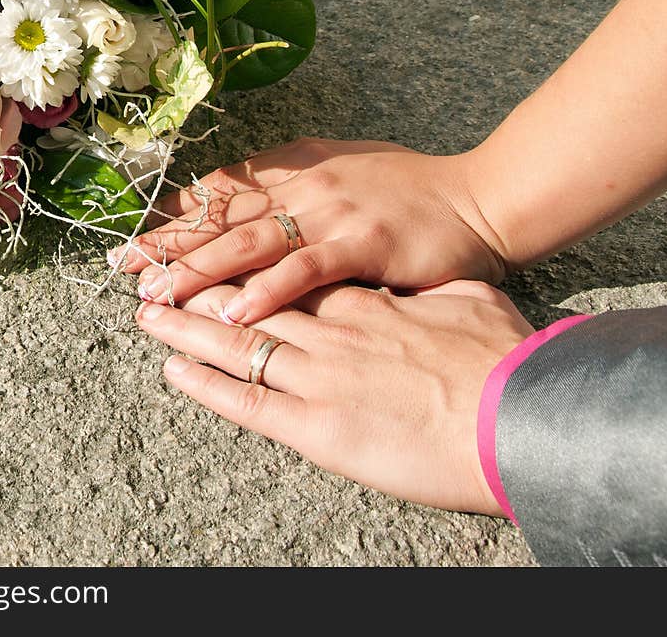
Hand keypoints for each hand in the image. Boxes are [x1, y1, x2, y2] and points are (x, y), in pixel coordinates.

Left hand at [111, 138, 506, 325]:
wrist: (480, 199)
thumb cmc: (414, 196)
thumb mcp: (346, 179)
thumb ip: (298, 191)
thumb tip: (249, 207)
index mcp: (298, 173)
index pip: (222, 193)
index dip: (176, 218)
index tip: (138, 243)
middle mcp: (305, 189)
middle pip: (224, 218)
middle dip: (172, 247)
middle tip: (128, 274)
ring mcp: (332, 214)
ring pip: (251, 242)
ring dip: (201, 270)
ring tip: (159, 297)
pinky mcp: (363, 243)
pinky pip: (306, 269)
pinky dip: (269, 290)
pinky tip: (235, 313)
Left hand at [134, 278, 534, 515]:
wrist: (521, 408)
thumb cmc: (503, 357)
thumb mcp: (469, 304)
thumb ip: (428, 297)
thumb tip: (414, 294)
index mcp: (364, 296)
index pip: (286, 263)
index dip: (240, 254)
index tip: (204, 244)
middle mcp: (331, 323)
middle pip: (247, 289)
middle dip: (195, 275)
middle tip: (149, 269)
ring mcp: (320, 369)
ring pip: (235, 335)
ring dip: (185, 321)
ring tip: (144, 310)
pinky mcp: (318, 422)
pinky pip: (248, 395)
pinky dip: (207, 381)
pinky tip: (174, 370)